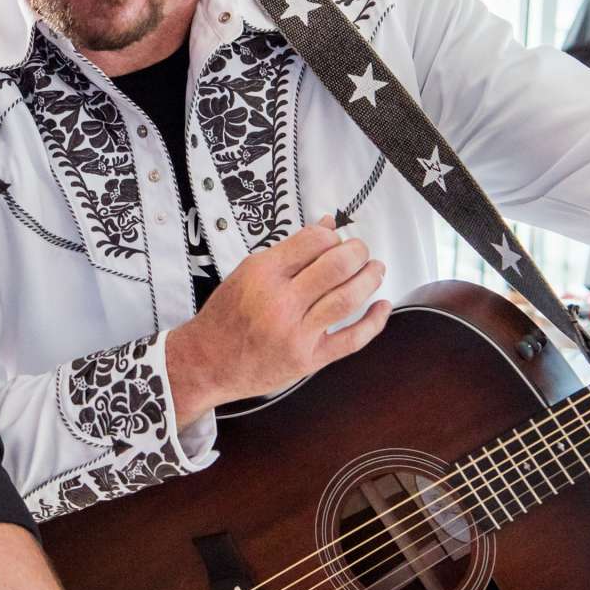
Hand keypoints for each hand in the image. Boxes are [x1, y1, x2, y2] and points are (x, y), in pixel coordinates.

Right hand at [165, 218, 387, 422]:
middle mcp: (281, 302)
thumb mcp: (246, 273)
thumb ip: (288, 251)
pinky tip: (382, 307)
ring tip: (376, 270)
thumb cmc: (225, 317)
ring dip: (370, 279)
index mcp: (263, 274)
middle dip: (358, 252)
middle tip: (361, 251)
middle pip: (337, 266)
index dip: (333, 236)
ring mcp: (296, 333)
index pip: (314, 241)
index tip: (337, 239)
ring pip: (348, 298)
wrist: (207, 362)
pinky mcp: (308, 359)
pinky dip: (373, 322)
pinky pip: (351, 340)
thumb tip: (326, 226)